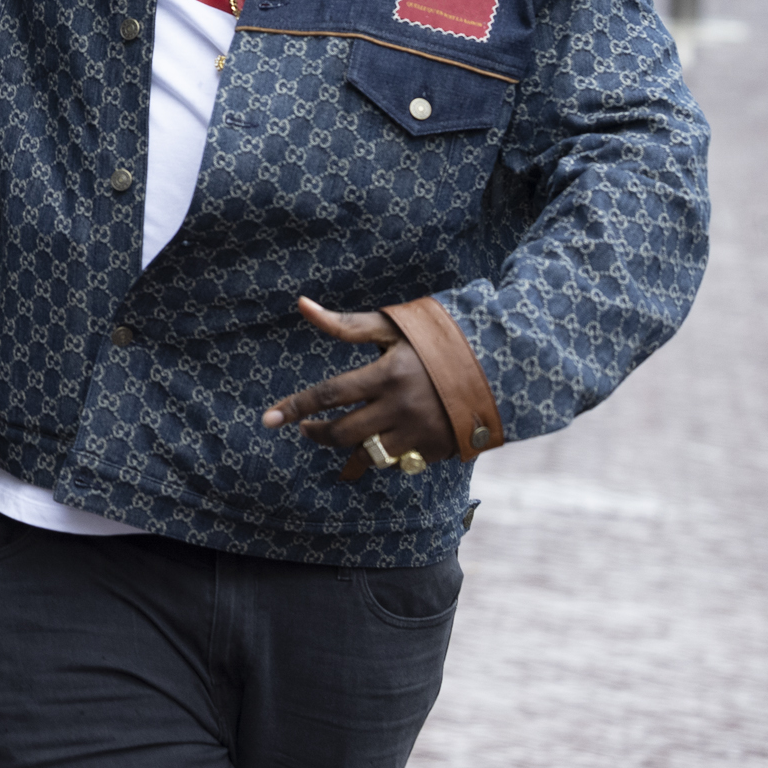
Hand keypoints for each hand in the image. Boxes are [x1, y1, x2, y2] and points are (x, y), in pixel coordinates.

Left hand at [259, 296, 453, 481]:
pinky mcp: (434, 451)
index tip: (269, 419)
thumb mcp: (393, 327)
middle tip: (306, 429)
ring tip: (336, 441)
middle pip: (342, 432)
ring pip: (366, 455)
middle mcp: (400, 407)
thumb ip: (346, 323)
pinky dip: (380, 457)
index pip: (329, 394)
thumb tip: (302, 304)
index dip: (296, 407)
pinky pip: (394, 463)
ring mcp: (418, 433)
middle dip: (317, 433)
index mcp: (388, 373)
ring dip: (345, 452)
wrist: (497, 365)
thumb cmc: (436, 339)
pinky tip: (375, 446)